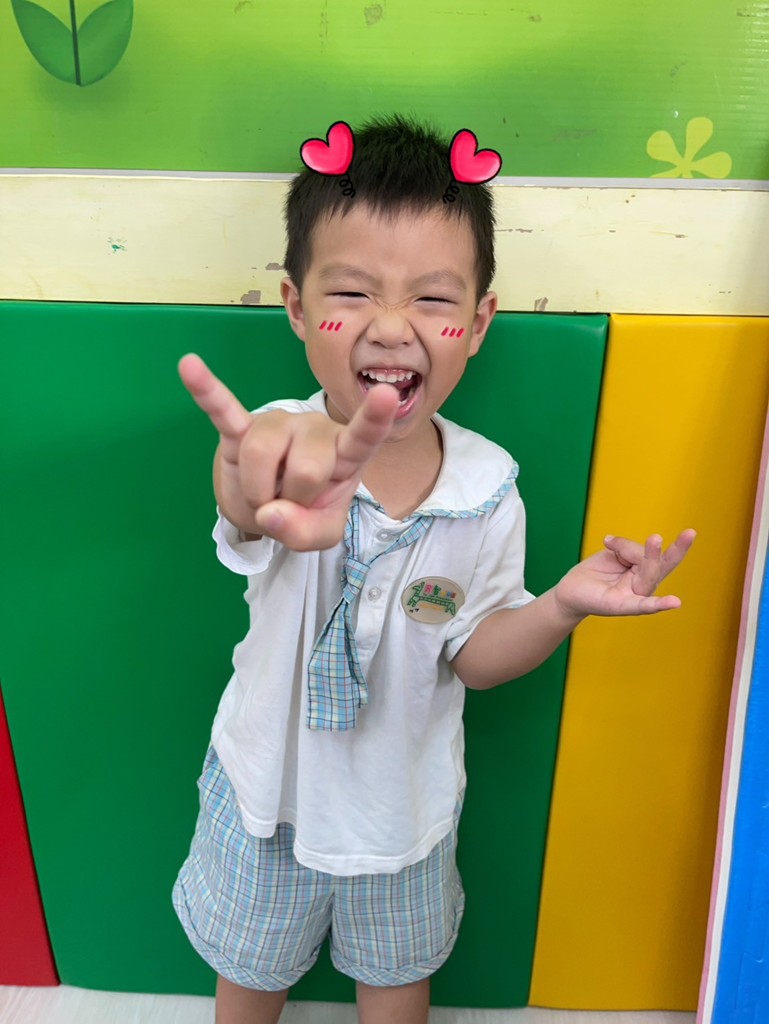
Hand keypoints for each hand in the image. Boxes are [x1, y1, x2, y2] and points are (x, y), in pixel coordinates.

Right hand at [178, 353, 398, 549]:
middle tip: (289, 504)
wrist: (268, 507)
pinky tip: (189, 366)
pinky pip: (222, 410)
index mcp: (344, 454)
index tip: (387, 394)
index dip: (374, 418)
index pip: (364, 436)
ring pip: (263, 455)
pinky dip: (206, 391)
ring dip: (258, 491)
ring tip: (265, 491)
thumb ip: (304, 533)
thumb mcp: (318, 535)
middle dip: (293, 502)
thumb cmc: (305, 510)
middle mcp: (313, 431)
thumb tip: (270, 512)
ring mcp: (277, 425)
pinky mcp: (239, 429)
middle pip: (307, 468)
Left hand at [553, 529, 696, 618]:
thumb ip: (625, 548)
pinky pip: (641, 605)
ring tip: (655, 538)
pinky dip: (658, 604)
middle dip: (677, 550)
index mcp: (644, 571)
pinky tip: (674, 603)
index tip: (692, 532)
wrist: (571, 591)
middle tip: (691, 532)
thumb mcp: (612, 553)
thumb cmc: (596, 573)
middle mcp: (644, 585)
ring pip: (648, 574)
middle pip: (661, 566)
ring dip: (652, 556)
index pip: (655, 554)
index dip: (676, 546)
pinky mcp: (621, 606)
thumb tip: (625, 547)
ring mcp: (635, 596)